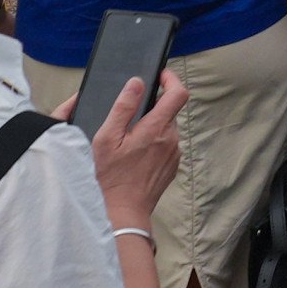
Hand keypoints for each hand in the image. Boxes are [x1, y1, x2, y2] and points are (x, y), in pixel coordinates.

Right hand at [86, 67, 187, 230]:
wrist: (123, 212)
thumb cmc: (110, 177)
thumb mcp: (107, 138)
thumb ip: (124, 108)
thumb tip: (137, 82)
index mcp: (157, 128)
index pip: (178, 93)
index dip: (171, 79)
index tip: (161, 75)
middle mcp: (171, 139)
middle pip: (171, 111)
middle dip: (154, 107)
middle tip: (131, 117)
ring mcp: (174, 154)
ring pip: (168, 129)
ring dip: (153, 127)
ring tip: (129, 141)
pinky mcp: (172, 166)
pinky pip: (167, 145)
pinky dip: (154, 143)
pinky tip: (136, 156)